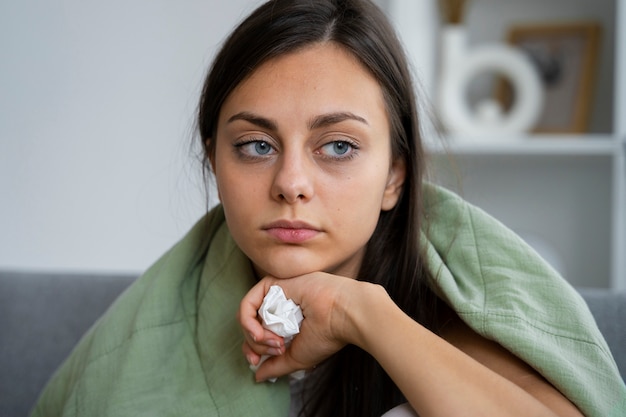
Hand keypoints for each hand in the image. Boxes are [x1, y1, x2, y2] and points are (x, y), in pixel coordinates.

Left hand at [238, 272, 371, 381]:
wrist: (340, 315)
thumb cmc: (325, 336)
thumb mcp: (296, 358)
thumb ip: (275, 366)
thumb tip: (256, 376)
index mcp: (284, 324)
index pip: (255, 336)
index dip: (251, 350)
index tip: (256, 362)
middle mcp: (277, 309)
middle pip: (249, 328)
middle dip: (256, 345)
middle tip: (278, 349)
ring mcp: (274, 296)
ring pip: (246, 317)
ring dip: (255, 336)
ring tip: (276, 342)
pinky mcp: (272, 285)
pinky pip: (247, 304)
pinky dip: (249, 322)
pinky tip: (261, 333)